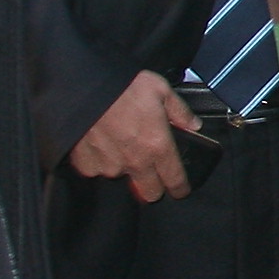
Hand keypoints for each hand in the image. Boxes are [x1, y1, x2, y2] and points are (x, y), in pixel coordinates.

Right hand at [68, 72, 198, 202]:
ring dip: (123, 166)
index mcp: (158, 146)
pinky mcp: (87, 164)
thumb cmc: (123, 86)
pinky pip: (97, 169)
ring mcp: (109, 166)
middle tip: (150, 170)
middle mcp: (135, 162)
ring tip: (119, 141)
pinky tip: (100, 141)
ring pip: (121, 177)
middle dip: (153, 185)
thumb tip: (193, 125)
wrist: (85, 86)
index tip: (180, 189)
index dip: (180, 188)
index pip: (175, 182)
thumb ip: (180, 111)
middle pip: (150, 193)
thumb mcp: (161, 90)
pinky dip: (100, 160)